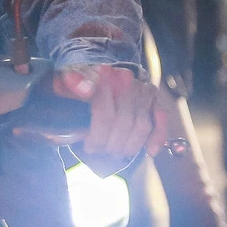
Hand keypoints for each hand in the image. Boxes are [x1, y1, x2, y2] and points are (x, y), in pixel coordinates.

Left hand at [53, 64, 169, 176]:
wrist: (91, 79)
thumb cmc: (77, 86)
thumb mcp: (66, 82)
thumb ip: (72, 82)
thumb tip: (86, 90)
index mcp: (103, 74)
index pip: (104, 112)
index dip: (98, 135)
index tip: (89, 147)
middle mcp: (126, 79)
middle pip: (124, 122)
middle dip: (111, 143)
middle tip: (101, 151)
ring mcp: (141, 89)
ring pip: (143, 125)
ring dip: (129, 145)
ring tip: (115, 151)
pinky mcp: (153, 99)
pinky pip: (161, 118)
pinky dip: (158, 136)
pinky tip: (150, 151)